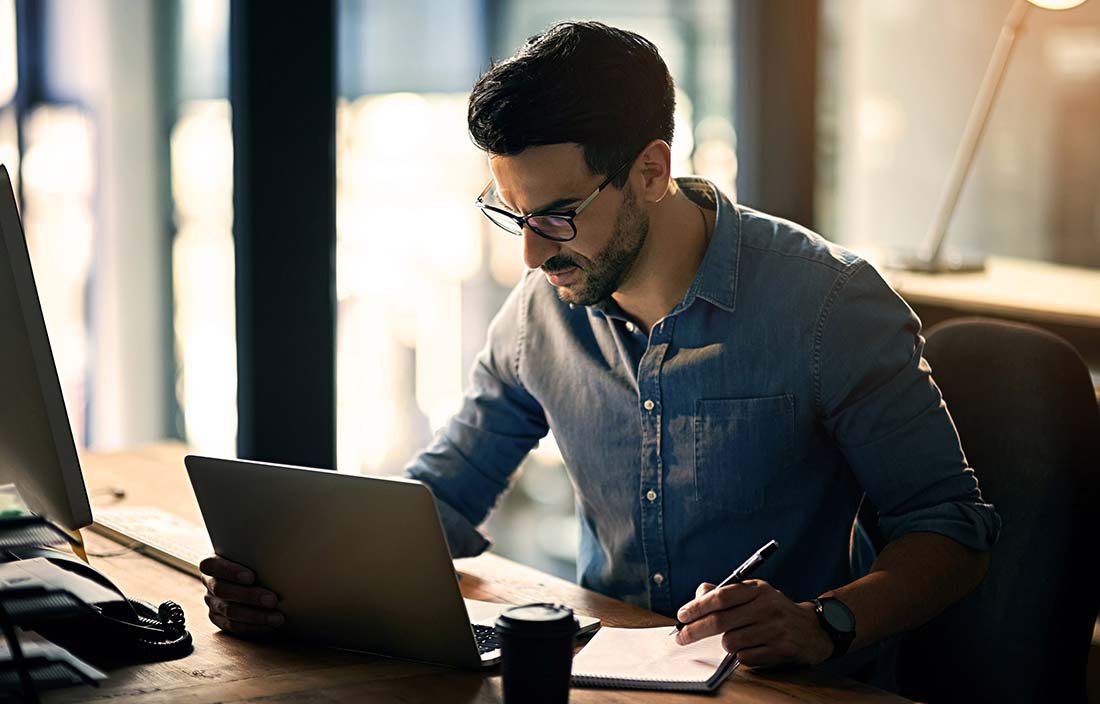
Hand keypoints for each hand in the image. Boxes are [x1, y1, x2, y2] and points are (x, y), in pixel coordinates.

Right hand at [199, 555, 283, 634]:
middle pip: (223, 590)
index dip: (229, 571)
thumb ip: (258, 551)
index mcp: (212, 563)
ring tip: (277, 616)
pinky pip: (233, 626)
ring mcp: (212, 602)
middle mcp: (210, 583)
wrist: (249, 577)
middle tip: (272, 600)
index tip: (251, 577)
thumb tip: (282, 538)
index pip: (211, 565)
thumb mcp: (252, 553)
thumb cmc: (254, 561)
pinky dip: (253, 626)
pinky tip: (270, 625)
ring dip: (255, 615)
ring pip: (229, 611)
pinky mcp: (218, 618)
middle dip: (249, 596)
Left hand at [674, 579, 833, 666]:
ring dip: (726, 643)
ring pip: (730, 641)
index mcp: (758, 589)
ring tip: (738, 637)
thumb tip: (698, 594)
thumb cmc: (775, 610)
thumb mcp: (755, 593)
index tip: (682, 615)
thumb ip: (727, 592)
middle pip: (720, 621)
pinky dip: (742, 654)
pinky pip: (745, 657)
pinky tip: (753, 647)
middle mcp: (767, 607)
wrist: (813, 630)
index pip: (721, 597)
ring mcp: (775, 629)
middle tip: (682, 637)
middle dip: (695, 630)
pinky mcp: (780, 650)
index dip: (698, 606)